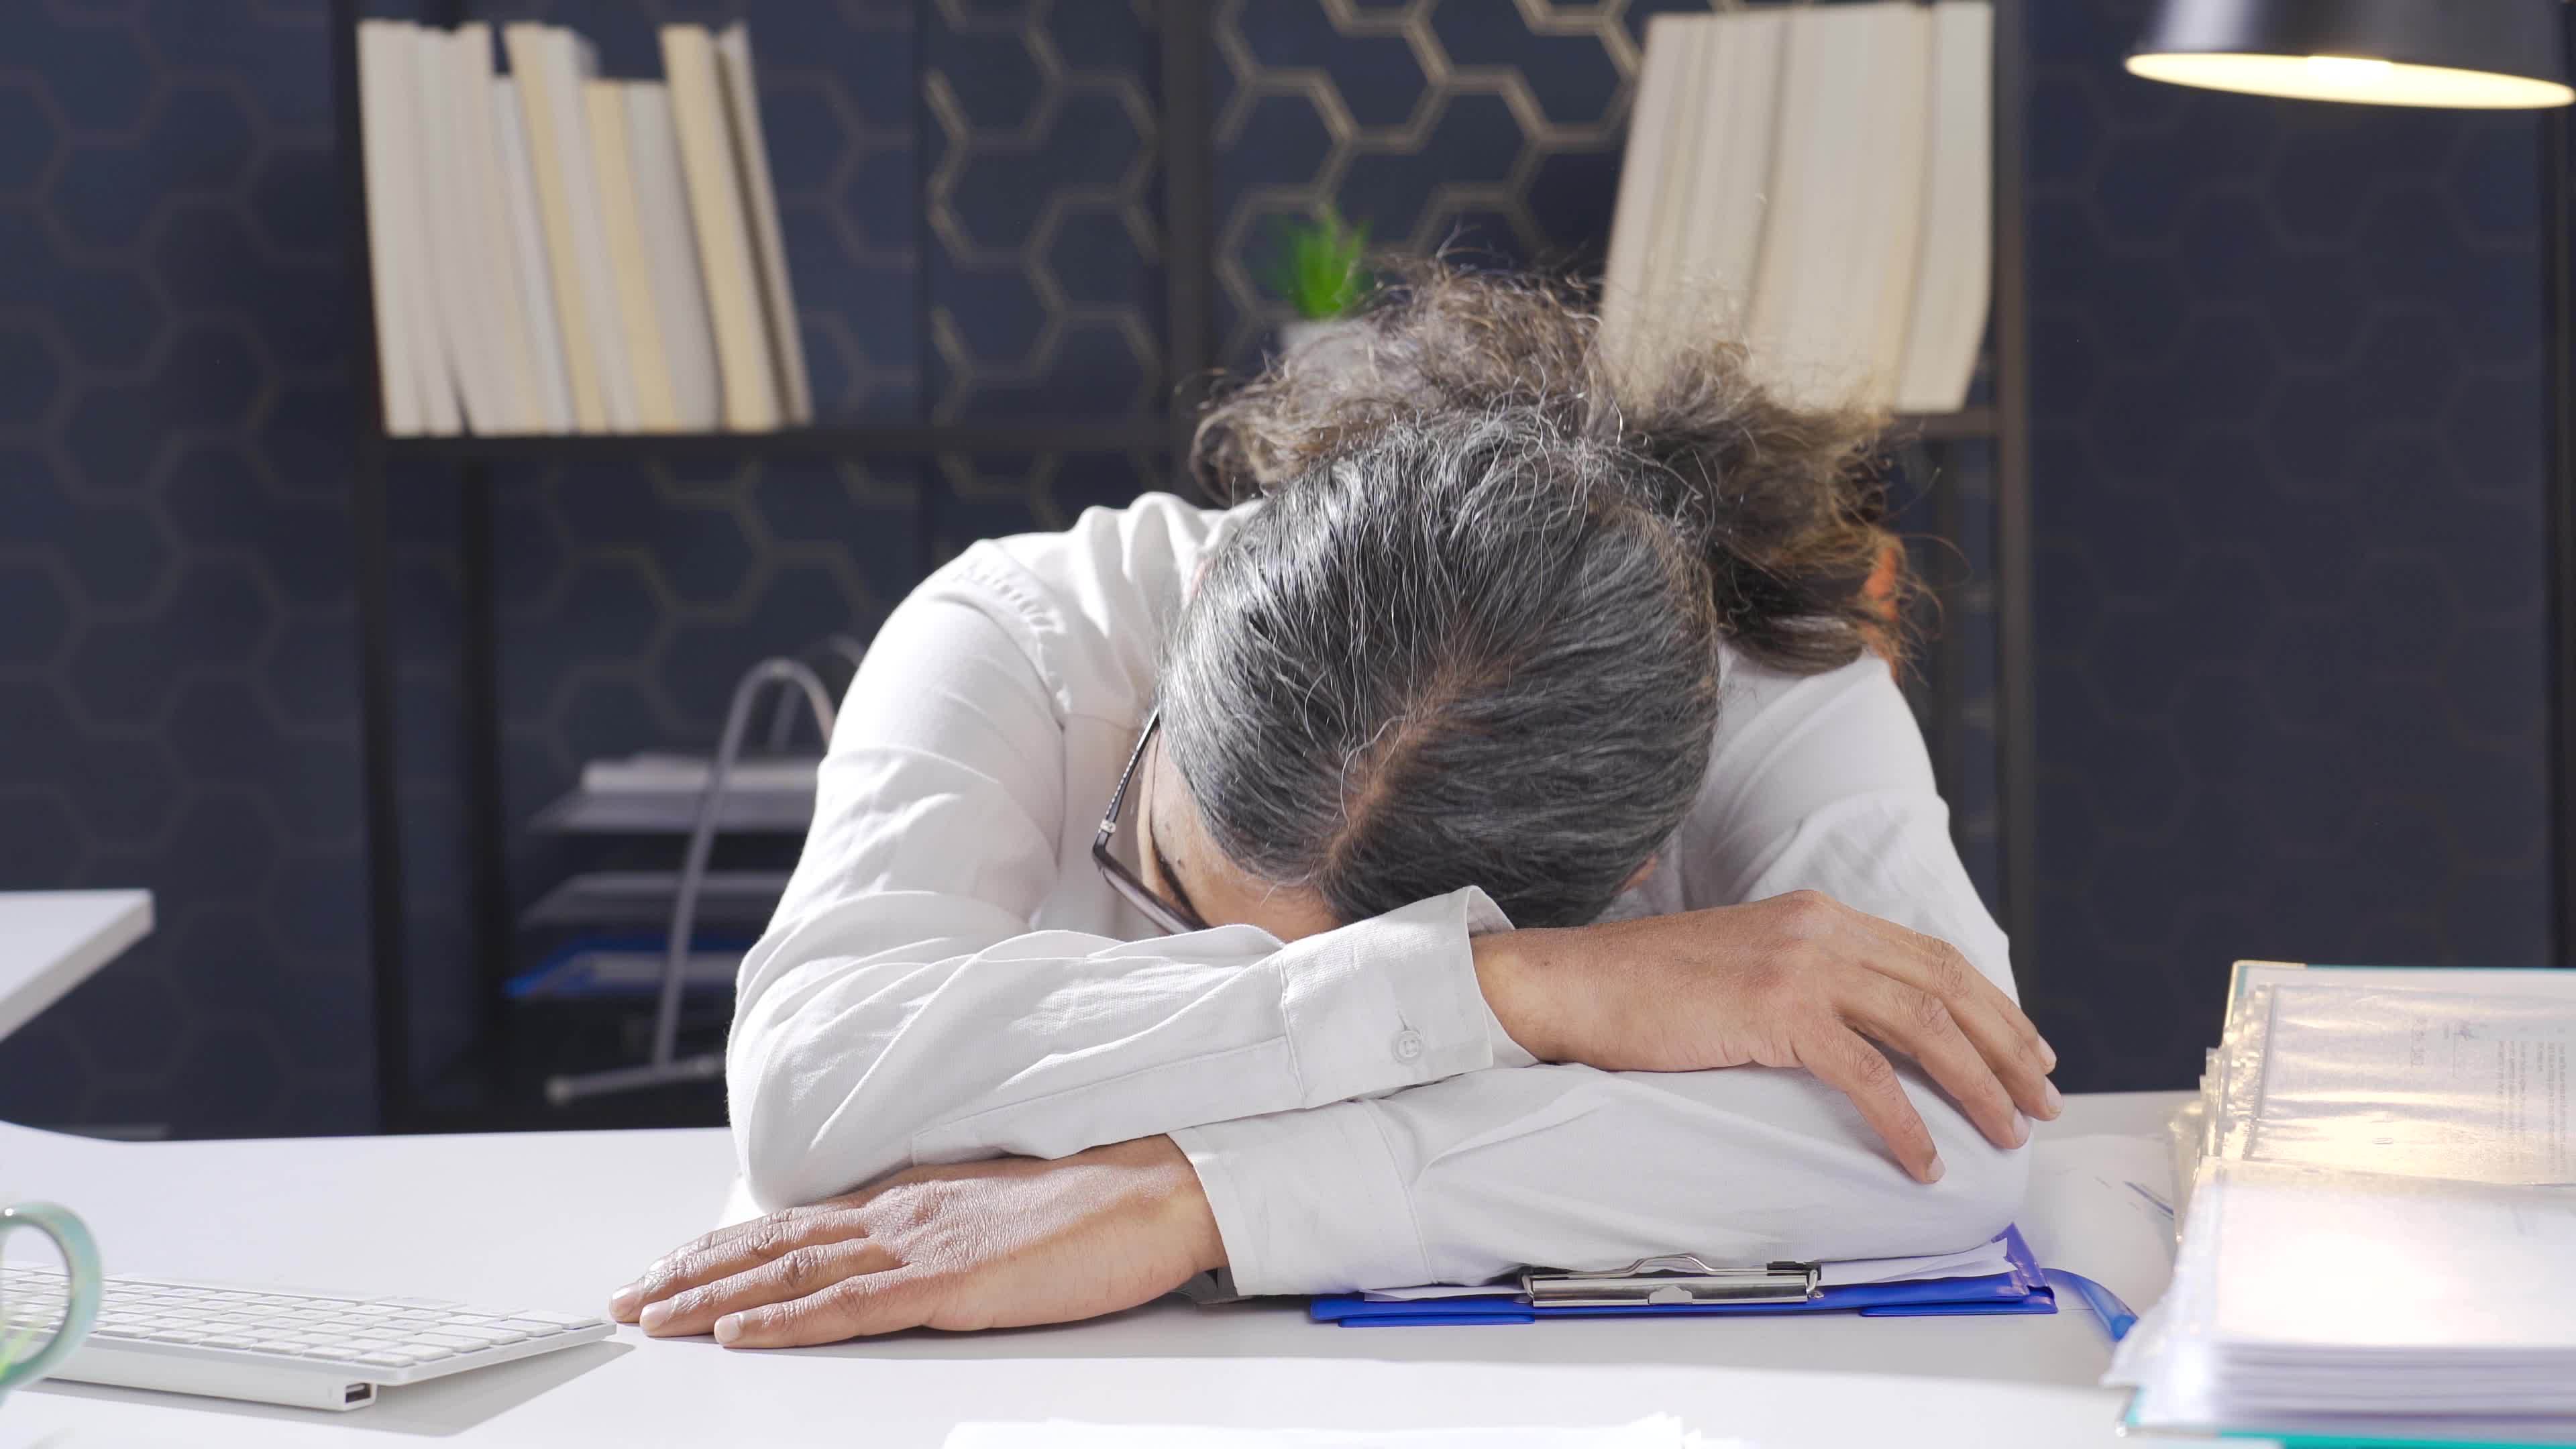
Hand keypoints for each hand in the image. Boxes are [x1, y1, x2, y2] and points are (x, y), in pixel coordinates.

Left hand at [608, 1135, 1224, 1346]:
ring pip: (790, 1273)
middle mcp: (902, 1215)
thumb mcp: (998, 1221)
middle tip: (627, 1297)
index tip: (669, 1267)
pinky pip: (848, 1307)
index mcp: (915, 1202)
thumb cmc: (1096, 1212)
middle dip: (691, 1272)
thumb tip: (890, 1259)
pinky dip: (782, 1321)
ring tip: (650, 1316)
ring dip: (710, 1296)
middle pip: (773, 1245)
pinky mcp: (951, 1284)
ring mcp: (923, 1247)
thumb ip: (939, 1236)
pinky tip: (736, 1333)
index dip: (724, 1246)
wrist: (1159, 1192)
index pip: (796, 1225)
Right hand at [1473, 889, 2058, 1182]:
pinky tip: (1923, 1159)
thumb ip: (1807, 980)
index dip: (1991, 1005)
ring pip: (1923, 1024)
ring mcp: (1800, 964)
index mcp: (1818, 914)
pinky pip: (1865, 1072)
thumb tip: (1862, 1034)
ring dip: (1977, 1084)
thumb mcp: (1746, 964)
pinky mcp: (1775, 1008)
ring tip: (2005, 1132)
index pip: (1931, 957)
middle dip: (2007, 1046)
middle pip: (1946, 985)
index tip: (2027, 1051)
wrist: (1577, 983)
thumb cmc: (1648, 989)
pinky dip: (1906, 1121)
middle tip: (2041, 1099)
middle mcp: (1821, 928)